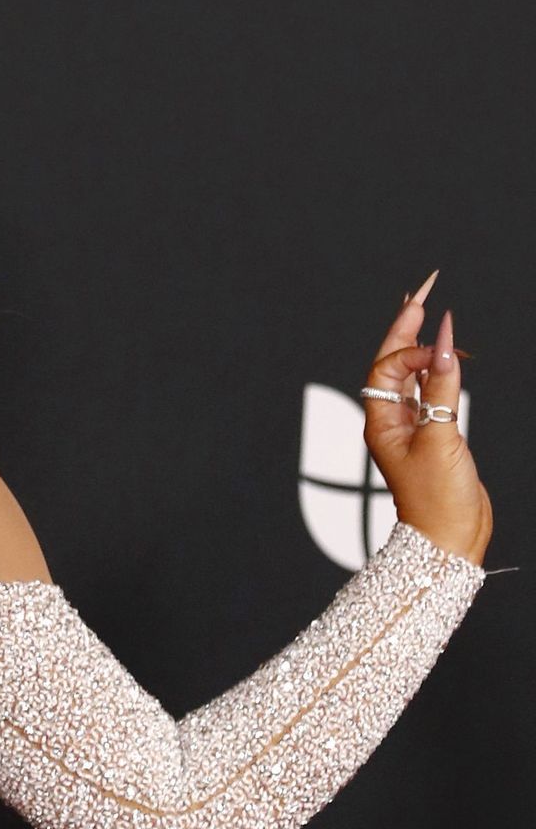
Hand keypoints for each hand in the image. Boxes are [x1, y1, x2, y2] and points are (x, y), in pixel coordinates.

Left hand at [361, 280, 491, 565]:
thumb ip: (443, 390)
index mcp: (380, 422)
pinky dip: (436, 369)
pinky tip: (440, 354)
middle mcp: (391, 421)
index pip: (389, 368)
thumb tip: (444, 344)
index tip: (441, 340)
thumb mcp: (441, 438)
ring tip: (425, 310)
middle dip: (406, 326)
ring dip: (420, 345)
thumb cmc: (438, 499)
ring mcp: (412, 428)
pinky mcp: (433, 436)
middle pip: (394, 363)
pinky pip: (429, 392)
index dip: (412, 348)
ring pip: (412, 375)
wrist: (448, 538)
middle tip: (421, 290)